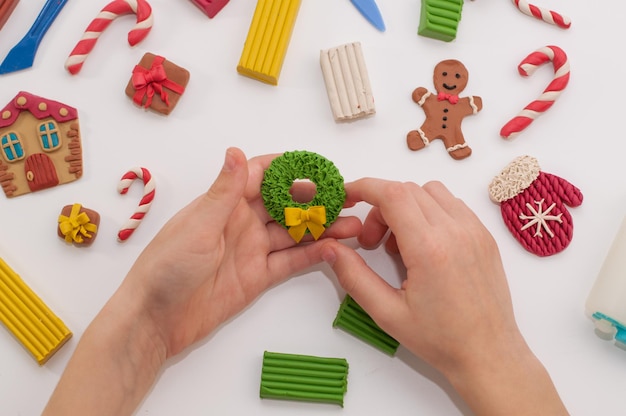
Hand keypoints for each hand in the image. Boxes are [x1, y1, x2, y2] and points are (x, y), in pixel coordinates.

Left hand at [125, 147, 360, 356]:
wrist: (156, 320)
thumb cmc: (167, 267)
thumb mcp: (199, 226)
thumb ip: (224, 192)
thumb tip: (236, 151)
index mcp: (225, 203)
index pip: (262, 176)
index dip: (289, 169)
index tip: (318, 166)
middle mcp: (242, 222)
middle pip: (286, 204)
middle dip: (315, 199)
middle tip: (347, 197)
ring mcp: (252, 249)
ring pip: (294, 233)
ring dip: (322, 228)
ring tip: (353, 225)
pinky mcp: (258, 277)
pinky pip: (290, 261)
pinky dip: (313, 255)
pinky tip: (335, 248)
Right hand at [320, 178, 567, 414]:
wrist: (489, 354)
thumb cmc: (441, 340)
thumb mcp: (387, 313)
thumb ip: (353, 276)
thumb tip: (330, 248)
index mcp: (429, 249)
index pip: (392, 194)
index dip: (364, 188)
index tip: (347, 196)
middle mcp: (455, 232)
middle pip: (407, 190)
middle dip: (379, 206)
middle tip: (371, 242)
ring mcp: (474, 231)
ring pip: (430, 192)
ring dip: (406, 206)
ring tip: (399, 244)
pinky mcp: (485, 236)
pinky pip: (452, 205)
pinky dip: (429, 212)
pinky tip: (423, 244)